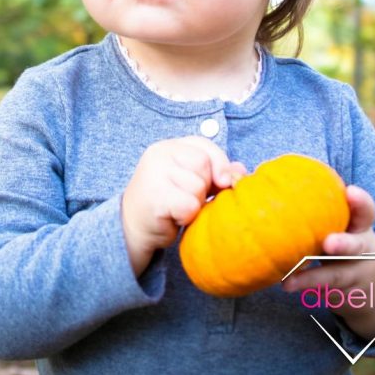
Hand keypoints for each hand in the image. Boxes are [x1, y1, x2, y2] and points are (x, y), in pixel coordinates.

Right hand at [121, 136, 246, 276]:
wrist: (133, 228)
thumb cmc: (166, 203)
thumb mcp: (191, 181)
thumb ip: (215, 172)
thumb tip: (242, 171)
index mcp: (169, 146)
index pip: (205, 146)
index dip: (219, 164)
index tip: (221, 182)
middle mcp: (159, 153)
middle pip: (203, 164)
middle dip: (204, 185)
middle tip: (186, 197)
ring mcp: (154, 173)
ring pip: (198, 186)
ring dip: (195, 203)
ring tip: (177, 208)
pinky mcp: (155, 196)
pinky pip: (190, 205)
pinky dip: (186, 216)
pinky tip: (173, 217)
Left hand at [281, 185, 374, 339]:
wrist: (370, 283)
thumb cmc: (339, 235)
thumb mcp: (339, 221)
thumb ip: (314, 204)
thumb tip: (249, 176)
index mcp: (359, 226)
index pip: (366, 211)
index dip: (360, 202)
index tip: (350, 192)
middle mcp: (361, 249)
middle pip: (357, 246)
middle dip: (344, 244)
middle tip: (328, 243)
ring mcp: (354, 274)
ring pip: (336, 275)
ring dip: (313, 275)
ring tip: (289, 276)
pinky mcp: (344, 292)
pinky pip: (323, 290)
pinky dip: (305, 286)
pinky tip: (286, 284)